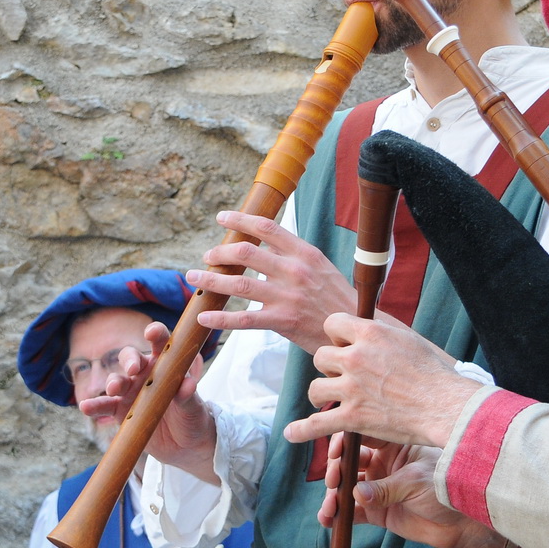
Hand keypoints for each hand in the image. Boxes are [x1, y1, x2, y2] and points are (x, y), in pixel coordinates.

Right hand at [78, 322, 219, 484]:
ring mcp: (130, 392)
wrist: (186, 445)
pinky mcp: (121, 411)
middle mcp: (145, 374)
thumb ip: (189, 395)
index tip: (152, 333)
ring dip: (113, 383)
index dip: (156, 334)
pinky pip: (105, 406)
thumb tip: (187, 385)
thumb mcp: (194, 407)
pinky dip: (95, 406)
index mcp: (166, 365)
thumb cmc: (194, 417)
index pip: (161, 344)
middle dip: (130, 360)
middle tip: (134, 370)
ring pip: (116, 381)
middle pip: (132, 358)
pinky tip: (86, 407)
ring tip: (113, 389)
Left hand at [186, 210, 358, 355]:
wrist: (354, 330)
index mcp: (304, 253)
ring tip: (193, 277)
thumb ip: (293, 256)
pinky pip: (244, 319)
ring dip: (211, 279)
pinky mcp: (282, 321)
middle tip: (207, 255)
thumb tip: (264, 247)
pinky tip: (204, 316)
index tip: (222, 217)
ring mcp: (287, 296)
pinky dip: (220, 317)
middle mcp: (294, 270)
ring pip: (238, 283)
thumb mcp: (321, 268)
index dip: (240, 219)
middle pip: (246, 252)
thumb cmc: (336, 299)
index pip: (267, 227)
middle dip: (220, 251)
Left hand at [283, 312, 478, 451]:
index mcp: (370, 333)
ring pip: (316, 387)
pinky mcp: (352, 416)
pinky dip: (301, 430)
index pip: (332, 324)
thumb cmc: (433, 374)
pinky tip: (291, 433)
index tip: (343, 345)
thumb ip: (379, 334)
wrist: (445, 405)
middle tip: (344, 377)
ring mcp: (351, 388)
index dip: (336, 336)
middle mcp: (356, 357)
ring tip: (329, 399)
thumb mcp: (406, 339)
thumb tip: (364, 330)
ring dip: (321, 394)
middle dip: (330, 368)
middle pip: (321, 357)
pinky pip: (316, 424)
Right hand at [318, 432, 504, 547]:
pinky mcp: (376, 511)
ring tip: (330, 506)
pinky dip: (337, 515)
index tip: (335, 452)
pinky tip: (327, 518)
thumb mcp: (416, 482)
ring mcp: (377, 486)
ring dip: (333, 494)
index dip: (344, 442)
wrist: (462, 523)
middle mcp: (382, 462)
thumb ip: (386, 488)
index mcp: (393, 444)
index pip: (361, 435)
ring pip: (345, 486)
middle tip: (334, 481)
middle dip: (336, 470)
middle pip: (348, 460)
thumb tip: (357, 493)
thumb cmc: (446, 489)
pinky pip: (351, 511)